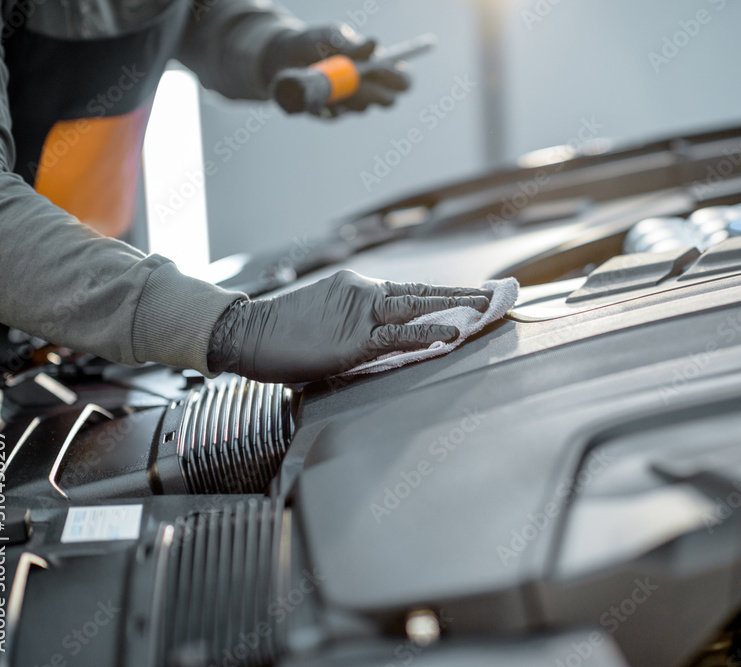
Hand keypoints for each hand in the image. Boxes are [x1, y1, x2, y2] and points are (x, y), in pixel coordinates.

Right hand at [207, 270, 490, 382]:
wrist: (244, 333)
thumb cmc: (280, 335)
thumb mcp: (323, 324)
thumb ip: (354, 327)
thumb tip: (380, 341)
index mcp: (357, 290)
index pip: (409, 290)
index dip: (442, 293)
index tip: (471, 293)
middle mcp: (364, 293)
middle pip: (422, 290)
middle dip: (461, 293)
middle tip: (495, 293)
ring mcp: (360, 312)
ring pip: (418, 304)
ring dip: (456, 304)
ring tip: (487, 306)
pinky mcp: (355, 338)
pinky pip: (400, 334)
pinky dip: (429, 332)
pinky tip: (453, 332)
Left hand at [262, 24, 410, 116]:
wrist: (281, 57)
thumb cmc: (312, 41)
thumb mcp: (329, 35)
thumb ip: (349, 43)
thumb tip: (373, 44)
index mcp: (377, 66)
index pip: (403, 79)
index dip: (401, 79)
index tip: (387, 72)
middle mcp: (369, 88)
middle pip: (388, 101)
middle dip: (377, 92)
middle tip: (360, 81)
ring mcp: (352, 104)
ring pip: (362, 108)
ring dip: (350, 94)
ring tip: (328, 75)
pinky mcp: (332, 115)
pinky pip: (335, 115)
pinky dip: (325, 102)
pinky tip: (313, 88)